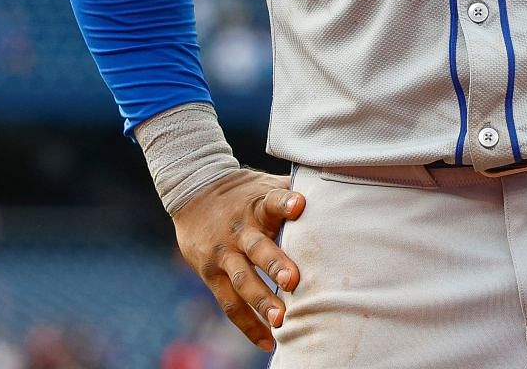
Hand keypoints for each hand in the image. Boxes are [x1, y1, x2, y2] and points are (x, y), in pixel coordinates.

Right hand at [170, 168, 305, 351]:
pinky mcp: (211, 275)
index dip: (284, 203)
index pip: (271, 201)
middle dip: (275, 264)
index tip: (300, 205)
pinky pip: (229, 304)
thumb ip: (291, 193)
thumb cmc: (244, 193)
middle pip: (257, 247)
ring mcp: (224, 254)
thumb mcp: (263, 185)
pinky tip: (268, 342)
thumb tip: (333, 192)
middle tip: (293, 280)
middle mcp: (239, 230)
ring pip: (242, 280)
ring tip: (281, 321)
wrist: (193, 191)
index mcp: (256, 205)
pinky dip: (248, 325)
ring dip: (262, 301)